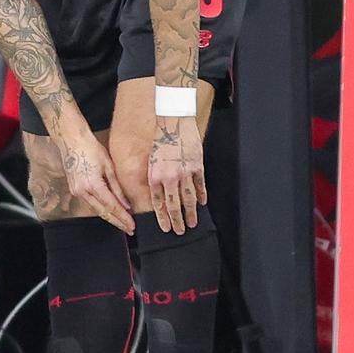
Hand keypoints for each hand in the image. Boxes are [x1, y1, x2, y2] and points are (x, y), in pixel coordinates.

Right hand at [55, 131, 133, 233]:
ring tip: (122, 223)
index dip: (122, 218)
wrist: (71, 140)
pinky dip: (101, 209)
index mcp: (93, 185)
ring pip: (96, 210)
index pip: (111, 206)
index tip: (131, 225)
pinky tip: (109, 211)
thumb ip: (117, 187)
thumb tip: (126, 204)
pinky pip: (90, 203)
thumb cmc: (90, 148)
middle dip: (117, 222)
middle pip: (103, 212)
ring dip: (109, 217)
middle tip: (129, 229)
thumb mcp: (109, 166)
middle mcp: (82, 191)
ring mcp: (76, 191)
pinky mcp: (74, 189)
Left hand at [148, 116, 205, 234]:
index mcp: (155, 176)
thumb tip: (159, 196)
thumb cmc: (160, 139)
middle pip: (174, 205)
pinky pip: (200, 185)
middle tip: (180, 231)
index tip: (166, 228)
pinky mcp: (197, 166)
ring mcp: (185, 172)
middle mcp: (170, 177)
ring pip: (189, 198)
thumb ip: (155, 178)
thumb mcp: (151, 160)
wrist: (174, 121)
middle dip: (177, 221)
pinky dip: (202, 195)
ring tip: (192, 223)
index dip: (163, 218)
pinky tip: (202, 203)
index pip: (159, 204)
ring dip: (191, 213)